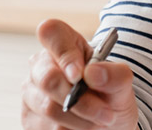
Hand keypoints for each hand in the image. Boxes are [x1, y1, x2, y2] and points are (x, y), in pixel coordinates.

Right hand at [20, 18, 138, 129]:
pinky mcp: (28, 118)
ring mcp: (31, 93)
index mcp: (64, 44)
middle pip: (48, 79)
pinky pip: (47, 128)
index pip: (51, 32)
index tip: (81, 76)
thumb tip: (93, 73)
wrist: (108, 123)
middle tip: (106, 113)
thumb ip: (115, 74)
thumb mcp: (122, 84)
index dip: (65, 53)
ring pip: (49, 108)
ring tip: (101, 121)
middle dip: (82, 101)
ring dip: (82, 120)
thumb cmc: (111, 95)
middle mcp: (40, 66)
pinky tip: (83, 127)